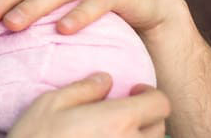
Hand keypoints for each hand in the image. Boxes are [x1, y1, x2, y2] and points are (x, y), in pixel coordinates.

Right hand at [8, 72, 169, 137]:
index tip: (133, 92)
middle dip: (145, 116)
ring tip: (112, 132)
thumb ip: (83, 89)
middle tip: (121, 113)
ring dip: (137, 136)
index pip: (160, 103)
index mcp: (117, 120)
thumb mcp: (50, 104)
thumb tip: (106, 79)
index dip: (149, 94)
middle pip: (159, 127)